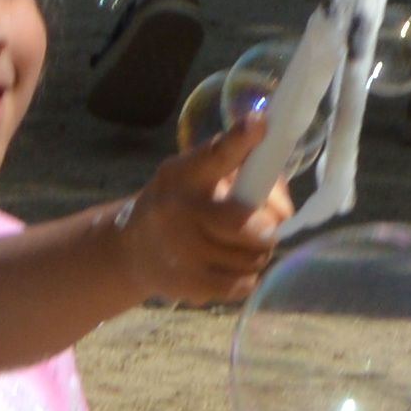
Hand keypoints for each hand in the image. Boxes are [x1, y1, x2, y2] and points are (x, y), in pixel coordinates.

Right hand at [115, 122, 297, 306]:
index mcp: (185, 174)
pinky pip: (244, 284)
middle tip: (262, 225)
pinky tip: (231, 265)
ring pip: (254, 256)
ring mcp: (183, 252)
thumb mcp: (194, 173)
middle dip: (267, 226)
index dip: (240, 141)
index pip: (216, 156)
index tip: (259, 125)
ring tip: (242, 244)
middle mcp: (180, 211)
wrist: (130, 248)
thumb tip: (280, 200)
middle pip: (250, 224)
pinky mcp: (190, 285)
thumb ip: (239, 173)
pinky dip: (247, 275)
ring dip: (258, 251)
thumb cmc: (178, 202)